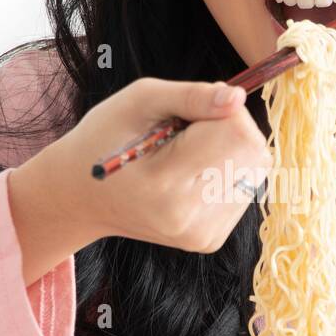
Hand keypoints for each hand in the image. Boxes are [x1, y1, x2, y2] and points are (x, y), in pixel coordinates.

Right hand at [9, 78, 272, 283]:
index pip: (239, 137)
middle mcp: (188, 217)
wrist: (80, 196)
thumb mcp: (139, 100)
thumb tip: (239, 98)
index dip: (226, 113)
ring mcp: (201, 235)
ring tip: (185, 156)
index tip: (193, 113)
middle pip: (255, 157)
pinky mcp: (209, 240)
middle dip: (232, 131)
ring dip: (230, 154)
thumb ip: (192, 96)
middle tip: (188, 133)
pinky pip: (243, 192)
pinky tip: (191, 175)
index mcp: (166, 182)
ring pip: (255, 174)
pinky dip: (225, 175)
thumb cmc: (106, 139)